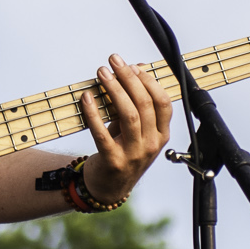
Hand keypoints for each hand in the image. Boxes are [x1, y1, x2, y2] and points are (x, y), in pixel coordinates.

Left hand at [79, 56, 171, 204]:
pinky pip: (102, 133)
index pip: (163, 102)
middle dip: (128, 78)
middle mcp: (151, 145)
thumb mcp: (136, 129)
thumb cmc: (123, 151)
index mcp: (161, 135)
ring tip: (102, 73)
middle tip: (113, 61)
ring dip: (113, 89)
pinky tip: (86, 97)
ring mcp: (133, 154)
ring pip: (127, 115)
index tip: (132, 66)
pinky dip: (93, 112)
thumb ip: (138, 102)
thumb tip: (137, 67)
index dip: (148, 81)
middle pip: (144, 104)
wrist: (109, 187)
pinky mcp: (113, 161)